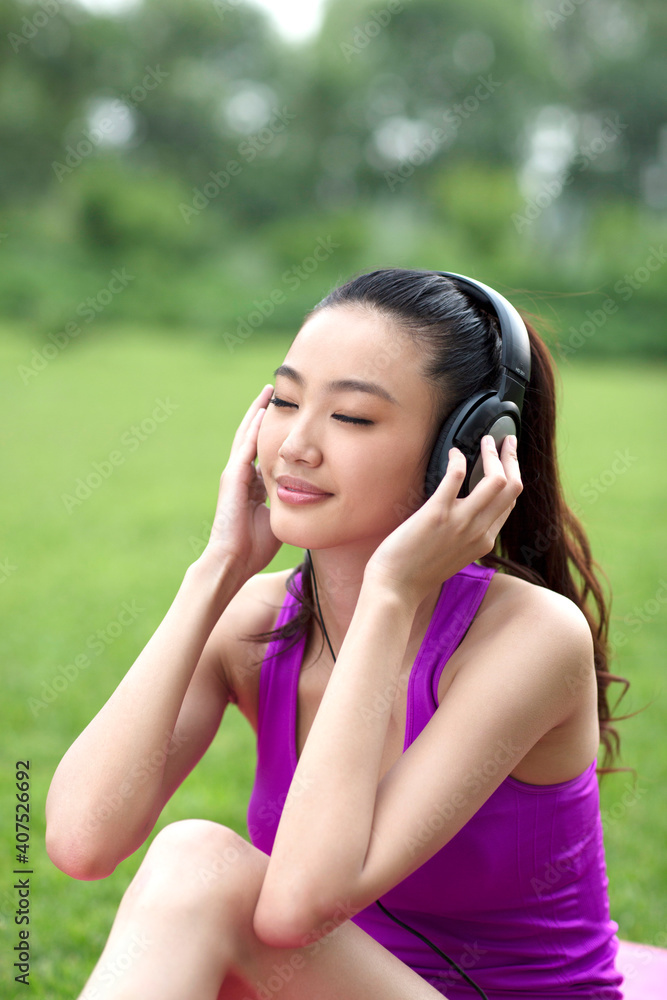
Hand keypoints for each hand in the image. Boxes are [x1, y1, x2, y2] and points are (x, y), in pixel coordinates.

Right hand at [202, 384, 281, 579]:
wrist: (234, 561)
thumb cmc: (255, 547)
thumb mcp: (278, 517)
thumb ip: (289, 503)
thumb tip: (309, 498)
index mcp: (252, 484)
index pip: (263, 449)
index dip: (272, 431)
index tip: (287, 413)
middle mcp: (241, 475)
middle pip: (253, 436)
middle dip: (263, 413)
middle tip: (275, 391)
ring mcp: (234, 475)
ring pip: (247, 436)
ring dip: (257, 413)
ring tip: (268, 392)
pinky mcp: (232, 479)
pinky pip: (244, 449)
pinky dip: (253, 431)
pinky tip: (262, 413)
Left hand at [363, 434, 521, 606]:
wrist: (396, 587)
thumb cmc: (417, 571)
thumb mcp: (454, 555)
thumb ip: (466, 535)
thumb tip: (465, 512)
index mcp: (484, 541)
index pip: (510, 503)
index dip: (513, 476)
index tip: (508, 459)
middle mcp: (479, 532)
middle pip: (511, 488)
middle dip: (511, 459)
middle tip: (505, 440)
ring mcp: (460, 523)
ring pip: (496, 481)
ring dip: (493, 455)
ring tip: (486, 439)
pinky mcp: (437, 514)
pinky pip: (456, 477)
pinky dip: (458, 460)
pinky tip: (453, 453)